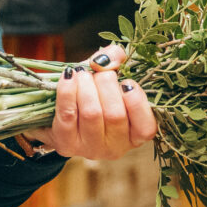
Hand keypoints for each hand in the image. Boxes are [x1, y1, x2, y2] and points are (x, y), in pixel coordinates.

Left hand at [30, 43, 158, 160]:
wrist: (60, 116)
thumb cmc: (94, 95)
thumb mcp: (110, 78)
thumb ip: (115, 61)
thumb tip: (109, 57)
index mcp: (135, 135)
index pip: (146, 128)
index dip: (137, 102)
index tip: (126, 82)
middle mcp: (116, 147)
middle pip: (115, 115)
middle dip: (106, 84)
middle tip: (99, 72)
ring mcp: (91, 149)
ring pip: (92, 114)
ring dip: (86, 86)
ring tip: (83, 73)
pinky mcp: (66, 144)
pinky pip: (68, 114)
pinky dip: (67, 91)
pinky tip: (69, 77)